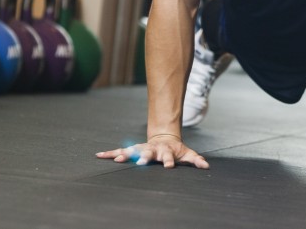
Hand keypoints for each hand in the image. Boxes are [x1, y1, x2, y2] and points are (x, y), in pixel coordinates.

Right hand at [95, 134, 209, 168]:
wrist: (165, 138)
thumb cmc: (176, 150)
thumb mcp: (187, 154)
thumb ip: (196, 159)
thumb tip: (206, 166)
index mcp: (166, 152)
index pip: (168, 158)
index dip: (168, 162)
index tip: (168, 167)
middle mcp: (152, 149)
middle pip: (148, 153)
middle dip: (144, 158)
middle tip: (140, 163)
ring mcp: (142, 148)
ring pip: (132, 151)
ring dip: (124, 155)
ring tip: (116, 160)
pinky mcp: (133, 149)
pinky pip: (120, 151)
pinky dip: (110, 153)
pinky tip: (99, 155)